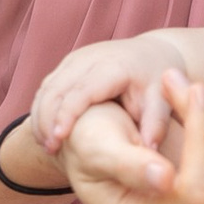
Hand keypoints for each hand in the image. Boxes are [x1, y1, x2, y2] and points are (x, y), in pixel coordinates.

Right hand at [30, 28, 195, 156]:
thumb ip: (156, 125)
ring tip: (45, 145)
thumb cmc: (156, 82)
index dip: (67, 114)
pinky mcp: (69, 64)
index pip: (82, 90)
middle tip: (49, 149)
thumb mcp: (162, 101)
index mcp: (113, 66)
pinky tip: (44, 133)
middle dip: (47, 119)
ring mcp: (76, 59)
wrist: (152, 53)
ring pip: (48, 87)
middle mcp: (90, 58)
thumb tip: (148, 150)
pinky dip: (42, 109)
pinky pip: (48, 86)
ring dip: (41, 116)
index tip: (59, 139)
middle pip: (57, 88)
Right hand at [60, 75, 203, 203]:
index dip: (202, 137)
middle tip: (176, 78)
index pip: (197, 190)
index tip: (194, 87)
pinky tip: (197, 112)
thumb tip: (166, 180)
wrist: (96, 145)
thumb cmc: (87, 141)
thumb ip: (126, 164)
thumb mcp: (93, 145)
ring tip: (179, 92)